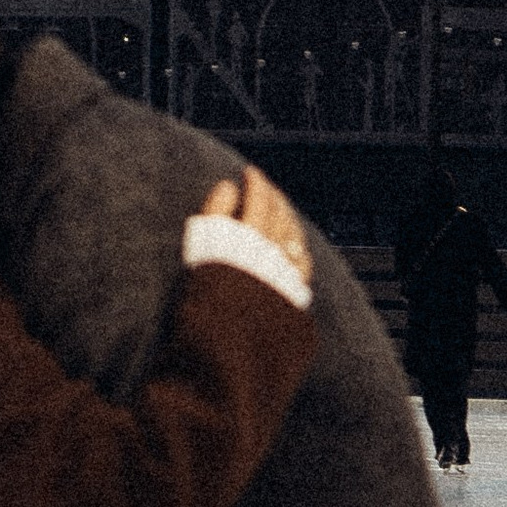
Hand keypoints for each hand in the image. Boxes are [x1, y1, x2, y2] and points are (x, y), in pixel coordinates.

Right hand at [202, 162, 310, 284]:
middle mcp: (274, 248)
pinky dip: (299, 246)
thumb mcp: (203, 244)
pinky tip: (296, 245)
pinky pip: (302, 262)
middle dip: (273, 195)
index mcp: (252, 233)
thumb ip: (215, 211)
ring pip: (294, 234)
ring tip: (281, 209)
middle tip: (265, 186)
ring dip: (288, 217)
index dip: (255, 181)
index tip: (249, 172)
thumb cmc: (211, 288)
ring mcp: (286, 269)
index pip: (259, 197)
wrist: (231, 333)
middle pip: (280, 213)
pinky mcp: (292, 291)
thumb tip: (228, 186)